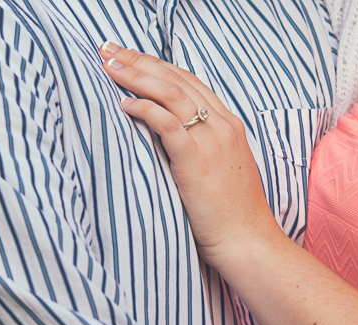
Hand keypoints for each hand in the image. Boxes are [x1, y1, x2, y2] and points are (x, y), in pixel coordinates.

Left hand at [98, 42, 280, 263]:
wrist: (248, 241)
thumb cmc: (233, 216)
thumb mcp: (223, 171)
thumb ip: (203, 150)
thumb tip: (172, 143)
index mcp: (230, 126)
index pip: (191, 82)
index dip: (159, 66)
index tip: (132, 58)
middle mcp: (222, 127)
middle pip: (178, 80)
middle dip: (141, 61)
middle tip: (110, 51)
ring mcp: (211, 142)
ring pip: (171, 93)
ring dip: (137, 77)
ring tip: (109, 68)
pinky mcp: (196, 161)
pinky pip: (166, 122)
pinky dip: (143, 109)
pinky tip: (124, 105)